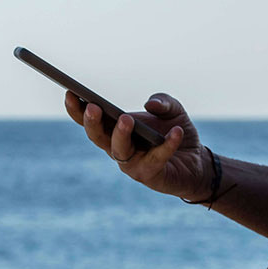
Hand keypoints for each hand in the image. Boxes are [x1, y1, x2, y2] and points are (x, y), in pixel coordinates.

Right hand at [63, 91, 208, 200]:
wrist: (197, 161)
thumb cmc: (176, 132)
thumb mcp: (173, 110)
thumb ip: (163, 101)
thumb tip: (150, 104)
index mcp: (116, 130)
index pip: (90, 120)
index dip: (77, 109)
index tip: (69, 92)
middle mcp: (118, 148)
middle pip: (97, 137)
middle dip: (92, 122)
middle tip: (93, 107)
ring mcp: (132, 165)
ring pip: (118, 151)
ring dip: (120, 135)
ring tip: (126, 119)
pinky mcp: (150, 176)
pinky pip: (155, 159)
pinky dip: (167, 145)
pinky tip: (176, 132)